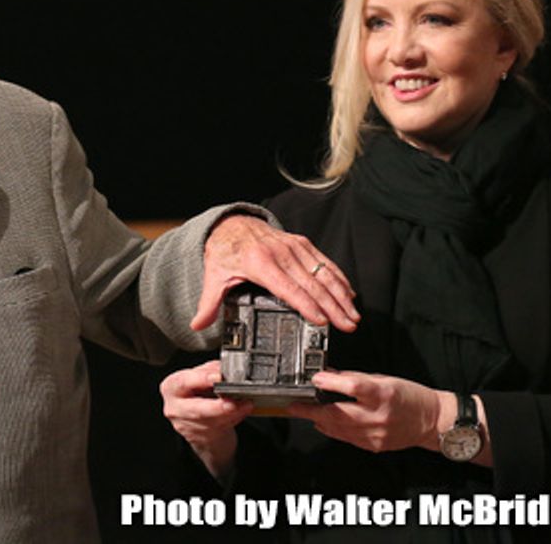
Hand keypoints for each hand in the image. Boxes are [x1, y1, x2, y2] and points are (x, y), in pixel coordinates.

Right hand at [160, 360, 251, 479]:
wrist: (196, 418)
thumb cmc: (197, 393)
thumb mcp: (200, 375)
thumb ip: (210, 371)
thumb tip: (225, 369)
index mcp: (172, 387)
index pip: (184, 382)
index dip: (202, 379)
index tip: (218, 377)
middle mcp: (175, 408)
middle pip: (198, 409)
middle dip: (219, 407)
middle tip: (233, 402)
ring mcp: (186, 425)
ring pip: (212, 422)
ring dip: (233, 413)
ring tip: (245, 405)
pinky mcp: (199, 438)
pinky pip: (220, 428)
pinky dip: (234, 419)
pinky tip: (242, 411)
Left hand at [192, 215, 359, 331]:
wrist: (232, 224)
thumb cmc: (225, 251)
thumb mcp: (214, 276)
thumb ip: (208, 303)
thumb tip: (197, 324)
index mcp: (260, 263)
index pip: (288, 288)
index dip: (307, 305)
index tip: (322, 321)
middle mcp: (280, 253)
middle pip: (312, 284)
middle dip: (333, 306)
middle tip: (348, 325)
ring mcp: (293, 246)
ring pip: (323, 273)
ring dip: (341, 295)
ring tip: (353, 316)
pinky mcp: (301, 244)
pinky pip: (324, 262)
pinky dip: (338, 279)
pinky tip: (349, 294)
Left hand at [288, 370, 442, 453]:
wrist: (432, 421)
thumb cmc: (409, 396)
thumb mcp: (383, 378)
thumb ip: (354, 378)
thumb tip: (328, 375)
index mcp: (384, 394)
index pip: (354, 387)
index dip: (332, 383)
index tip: (316, 379)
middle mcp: (380, 415)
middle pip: (339, 414)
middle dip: (312, 410)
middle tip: (294, 405)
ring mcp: (377, 434)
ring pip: (339, 429)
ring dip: (318, 421)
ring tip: (304, 413)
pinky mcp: (374, 445)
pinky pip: (347, 438)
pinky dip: (333, 430)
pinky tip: (324, 423)